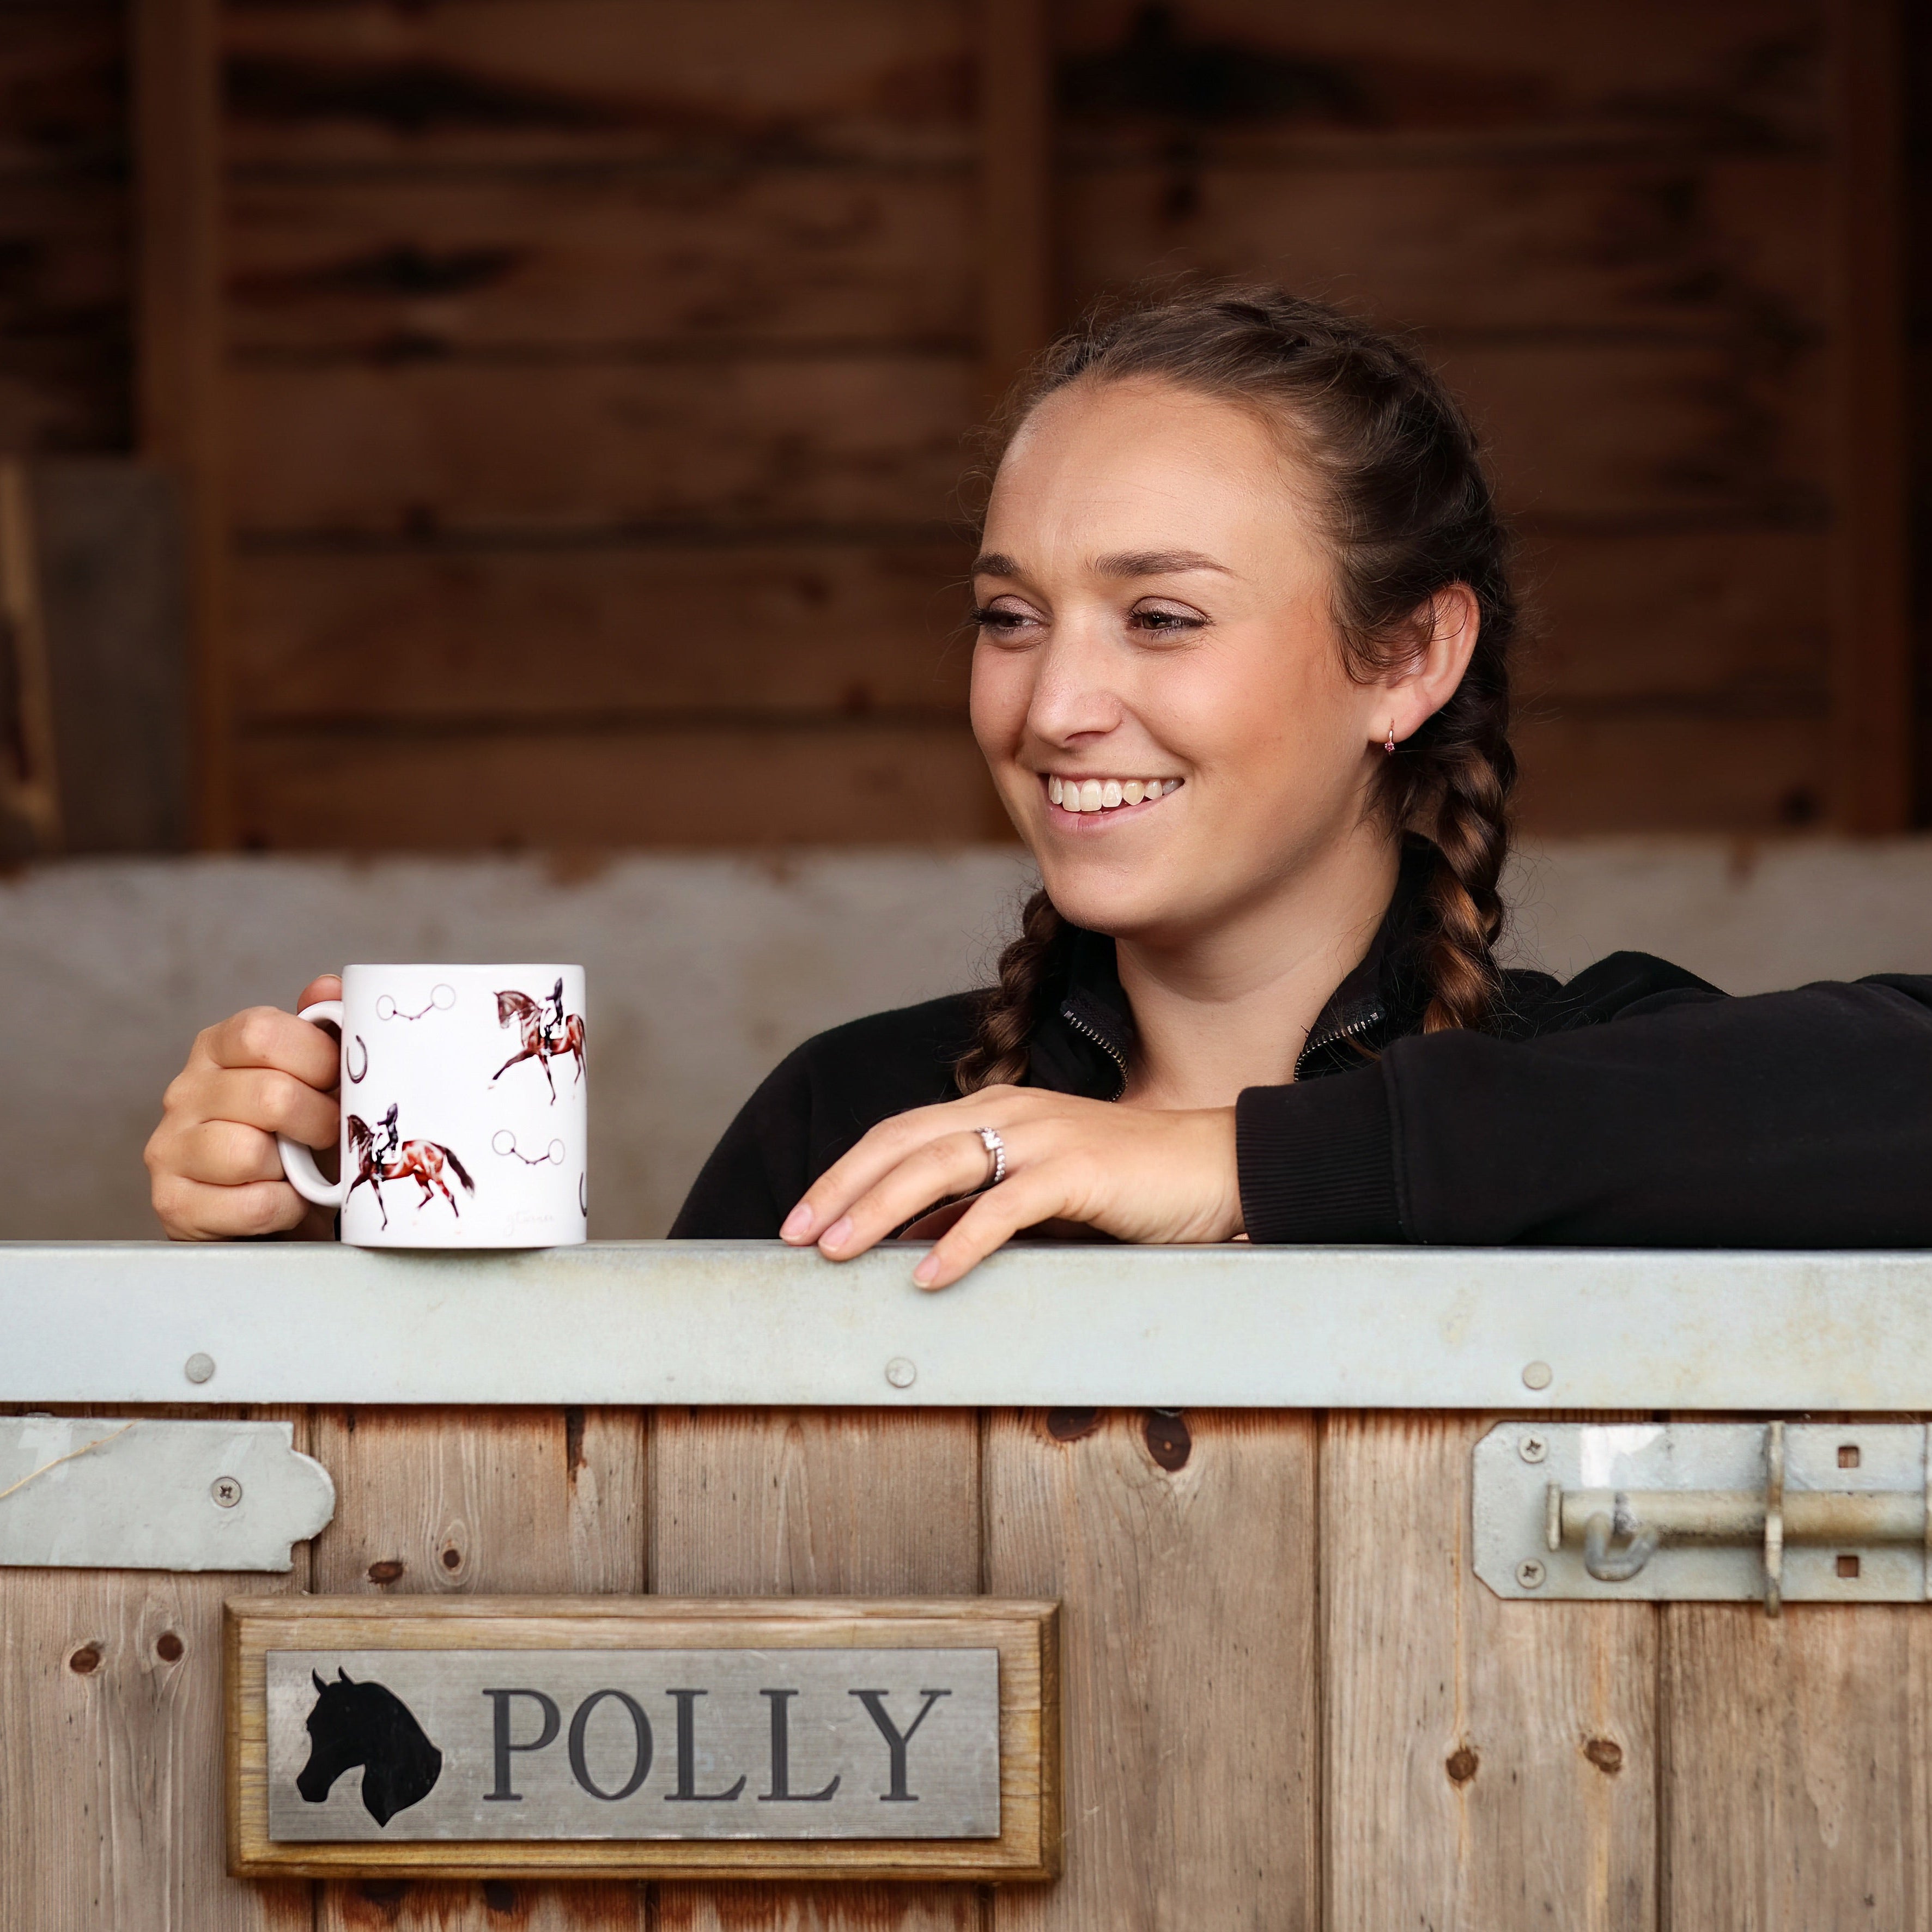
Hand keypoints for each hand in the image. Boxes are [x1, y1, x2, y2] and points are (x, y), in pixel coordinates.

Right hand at [144, 975, 342, 1240]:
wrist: (277, 1212)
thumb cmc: (299, 1137)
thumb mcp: (317, 1079)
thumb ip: (324, 1029)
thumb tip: (329, 987)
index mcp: (218, 1048)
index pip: (261, 1032)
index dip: (317, 1058)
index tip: (340, 1079)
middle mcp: (184, 1092)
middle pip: (268, 1095)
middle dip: (320, 1120)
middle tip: (332, 1133)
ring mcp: (170, 1148)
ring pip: (250, 1152)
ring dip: (295, 1168)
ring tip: (299, 1168)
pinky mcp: (174, 1203)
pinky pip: (251, 1204)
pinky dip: (284, 1206)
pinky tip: (283, 1199)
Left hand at [779, 1085, 1242, 1289]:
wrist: (1215, 1165)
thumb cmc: (1129, 1182)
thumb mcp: (1039, 1192)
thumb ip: (979, 1206)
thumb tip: (917, 1241)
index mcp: (995, 1110)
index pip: (898, 1134)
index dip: (845, 1173)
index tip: (800, 1217)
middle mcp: (1010, 1111)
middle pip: (902, 1144)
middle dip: (841, 1189)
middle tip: (795, 1235)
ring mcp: (1043, 1137)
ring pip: (939, 1166)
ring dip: (880, 1211)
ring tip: (838, 1251)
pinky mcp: (1079, 1170)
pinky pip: (1007, 1204)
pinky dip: (963, 1239)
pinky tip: (932, 1273)